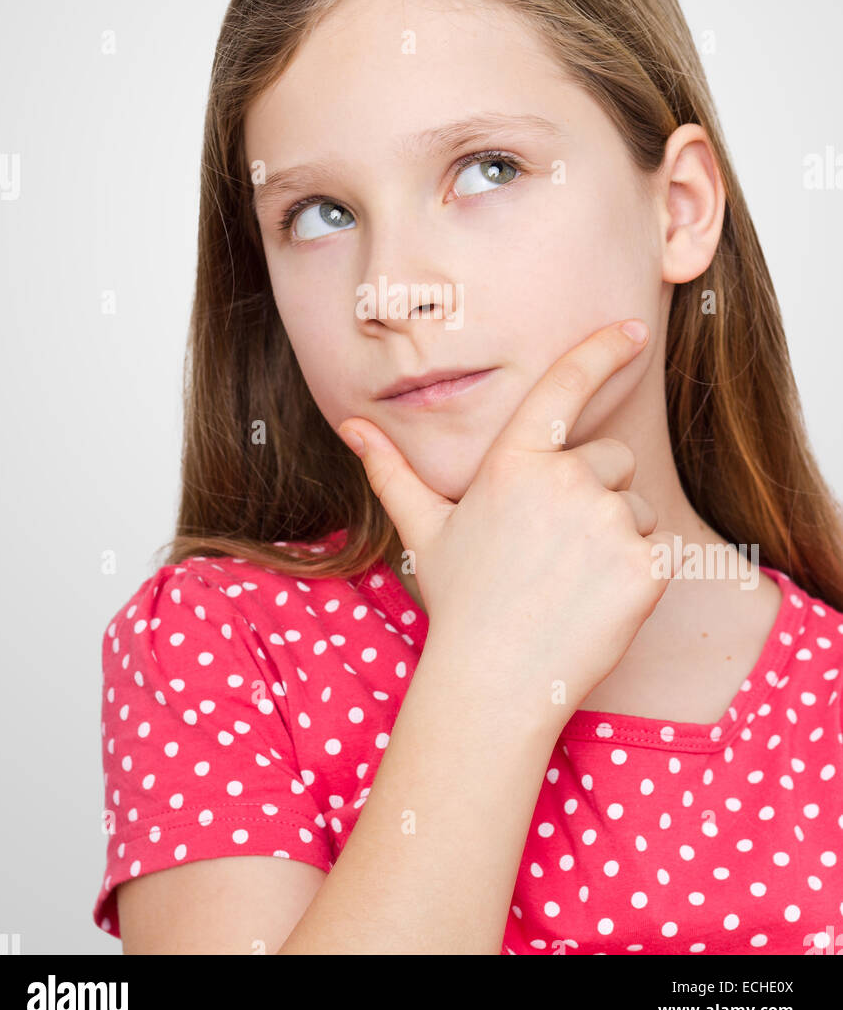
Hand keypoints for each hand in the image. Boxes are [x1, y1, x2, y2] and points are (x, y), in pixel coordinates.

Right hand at [337, 320, 676, 729]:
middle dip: (596, 492)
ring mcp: (607, 522)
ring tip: (572, 579)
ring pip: (637, 507)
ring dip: (618, 535)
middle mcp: (563, 480)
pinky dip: (638, 574)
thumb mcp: (424, 529)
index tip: (632, 328)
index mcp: (513, 462)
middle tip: (556, 547)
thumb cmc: (461, 601)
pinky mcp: (644, 566)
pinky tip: (597, 601)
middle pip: (612, 458)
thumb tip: (351, 427)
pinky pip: (658, 550)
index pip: (564, 387)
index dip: (600, 350)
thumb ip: (392, 470)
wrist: (496, 682)